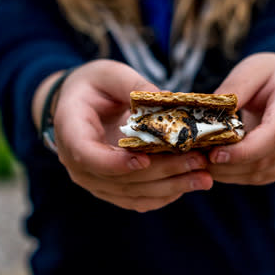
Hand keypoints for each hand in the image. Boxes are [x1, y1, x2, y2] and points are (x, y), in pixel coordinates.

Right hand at [52, 60, 212, 211]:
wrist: (80, 104)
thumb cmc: (94, 85)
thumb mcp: (110, 75)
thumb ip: (133, 86)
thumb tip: (166, 98)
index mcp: (70, 132)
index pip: (88, 155)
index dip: (115, 162)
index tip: (144, 159)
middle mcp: (78, 164)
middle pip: (119, 179)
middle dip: (161, 172)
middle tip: (197, 162)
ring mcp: (95, 181)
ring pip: (132, 194)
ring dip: (170, 188)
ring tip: (204, 177)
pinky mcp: (111, 189)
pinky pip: (137, 200)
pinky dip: (164, 195)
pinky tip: (190, 183)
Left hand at [206, 53, 274, 184]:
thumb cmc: (270, 74)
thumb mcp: (251, 70)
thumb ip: (234, 90)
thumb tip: (210, 114)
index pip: (274, 135)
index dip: (243, 150)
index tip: (214, 154)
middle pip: (266, 159)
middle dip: (228, 164)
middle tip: (197, 159)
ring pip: (263, 173)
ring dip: (230, 173)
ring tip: (204, 162)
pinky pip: (264, 177)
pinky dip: (239, 175)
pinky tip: (220, 165)